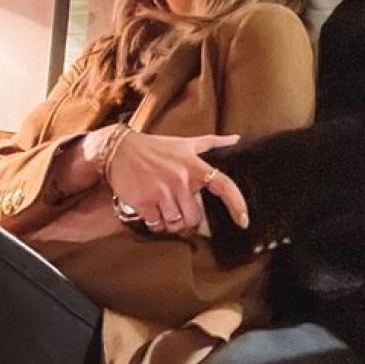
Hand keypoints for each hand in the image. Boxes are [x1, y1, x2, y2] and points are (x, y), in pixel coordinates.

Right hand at [83, 128, 248, 233]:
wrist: (121, 149)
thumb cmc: (156, 147)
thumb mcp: (186, 143)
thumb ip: (213, 142)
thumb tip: (236, 138)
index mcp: (195, 166)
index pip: (224, 185)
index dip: (237, 204)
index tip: (244, 221)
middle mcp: (182, 180)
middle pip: (195, 217)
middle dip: (188, 219)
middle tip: (180, 210)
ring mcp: (163, 192)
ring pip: (176, 224)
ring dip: (171, 222)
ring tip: (165, 208)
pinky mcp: (144, 202)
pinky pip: (157, 225)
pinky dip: (156, 223)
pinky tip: (153, 211)